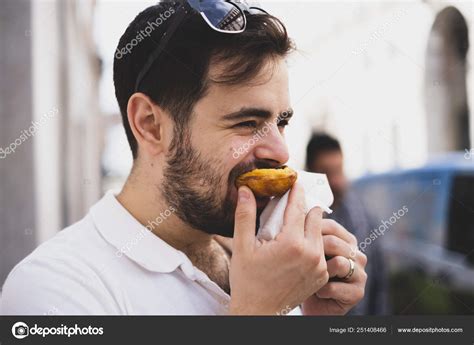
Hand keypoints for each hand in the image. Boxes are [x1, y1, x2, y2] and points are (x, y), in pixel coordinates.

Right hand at [228, 183, 328, 314]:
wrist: (259, 313)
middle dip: (304, 207)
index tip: (295, 180)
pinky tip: (300, 242)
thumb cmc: (247, 281)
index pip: (298, 208)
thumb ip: (245, 215)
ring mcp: (319, 265)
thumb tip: (244, 190)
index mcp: (291, 243)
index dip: (296, 192)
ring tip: (295, 222)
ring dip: (310, 224)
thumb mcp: (242, 247)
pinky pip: (322, 249)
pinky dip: (313, 242)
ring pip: (320, 232)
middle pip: (314, 217)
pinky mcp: (322, 274)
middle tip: (292, 202)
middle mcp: (311, 253)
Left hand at [302, 219, 367, 314]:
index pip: (331, 226)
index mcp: (347, 240)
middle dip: (314, 252)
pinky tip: (316, 292)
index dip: (311, 230)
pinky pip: (334, 286)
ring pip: (338, 263)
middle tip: (302, 261)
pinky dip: (320, 290)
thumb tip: (295, 209)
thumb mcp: (309, 249)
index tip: (296, 239)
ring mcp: (360, 274)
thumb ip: (309, 232)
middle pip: (333, 242)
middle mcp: (357, 255)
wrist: (315, 304)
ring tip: (311, 277)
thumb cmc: (308, 273)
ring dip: (319, 271)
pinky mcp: (357, 293)